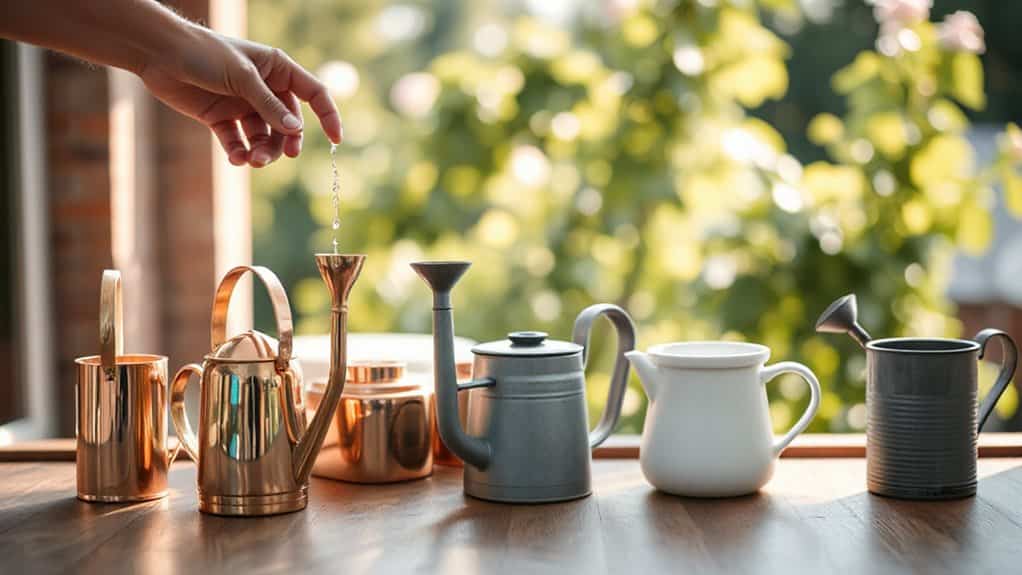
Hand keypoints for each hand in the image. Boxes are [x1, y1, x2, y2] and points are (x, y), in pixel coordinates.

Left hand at [139, 25, 341, 166]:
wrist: (159, 53)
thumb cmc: (204, 54)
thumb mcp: (242, 78)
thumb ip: (269, 105)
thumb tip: (296, 130)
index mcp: (276, 70)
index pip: (314, 94)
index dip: (328, 115)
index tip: (336, 140)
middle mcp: (263, 89)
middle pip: (287, 124)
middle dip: (284, 143)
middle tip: (280, 156)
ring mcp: (242, 105)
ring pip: (264, 137)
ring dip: (261, 152)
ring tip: (251, 160)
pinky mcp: (221, 119)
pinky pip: (238, 142)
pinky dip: (239, 153)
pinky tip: (235, 158)